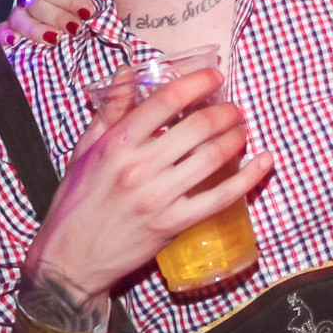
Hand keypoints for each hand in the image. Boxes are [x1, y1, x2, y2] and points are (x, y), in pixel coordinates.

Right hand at [24, 68, 271, 297]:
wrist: (69, 259)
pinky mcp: (173, 224)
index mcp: (116, 144)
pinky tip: (263, 162)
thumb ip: (110, 110)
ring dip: (236, 138)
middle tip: (234, 109)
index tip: (215, 77)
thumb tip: (129, 72)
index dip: (197, 83)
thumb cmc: (76, 201)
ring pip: (212, 158)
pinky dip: (248, 178)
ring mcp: (159, 197)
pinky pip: (220, 197)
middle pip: (197, 127)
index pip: (165, 101)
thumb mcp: (86, 150)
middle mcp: (139, 168)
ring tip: (242, 130)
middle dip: (225, 112)